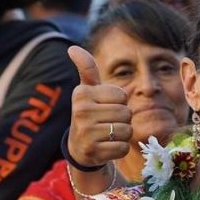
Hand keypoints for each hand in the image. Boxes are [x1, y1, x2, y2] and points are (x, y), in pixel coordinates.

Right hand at [68, 46, 132, 167]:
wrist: (80, 147)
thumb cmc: (90, 114)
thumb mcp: (88, 91)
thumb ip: (86, 69)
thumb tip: (72, 47)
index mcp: (82, 93)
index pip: (122, 95)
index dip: (119, 103)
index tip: (105, 107)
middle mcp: (81, 111)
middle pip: (126, 113)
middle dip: (122, 120)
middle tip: (107, 124)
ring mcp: (86, 132)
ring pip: (127, 130)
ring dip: (122, 135)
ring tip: (107, 134)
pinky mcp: (93, 151)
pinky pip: (123, 147)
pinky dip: (119, 149)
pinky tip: (107, 147)